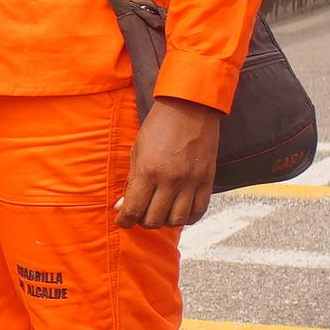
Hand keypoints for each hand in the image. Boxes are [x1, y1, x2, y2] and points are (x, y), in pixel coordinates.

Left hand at [112, 96, 221, 229]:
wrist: (190, 107)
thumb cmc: (158, 127)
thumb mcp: (137, 150)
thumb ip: (131, 181)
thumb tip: (121, 207)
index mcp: (149, 171)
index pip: (133, 210)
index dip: (124, 221)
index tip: (121, 220)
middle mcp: (171, 180)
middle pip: (154, 220)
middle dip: (142, 221)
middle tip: (139, 213)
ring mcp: (191, 182)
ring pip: (176, 220)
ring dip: (164, 221)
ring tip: (159, 212)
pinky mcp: (207, 181)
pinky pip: (198, 212)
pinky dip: (186, 217)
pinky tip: (177, 211)